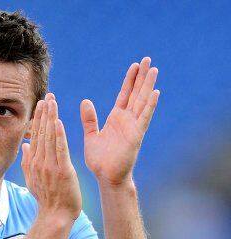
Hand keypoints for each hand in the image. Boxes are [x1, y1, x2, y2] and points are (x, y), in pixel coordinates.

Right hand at [21, 93, 81, 220]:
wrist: (55, 216)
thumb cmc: (47, 199)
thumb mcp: (33, 180)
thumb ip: (28, 163)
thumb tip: (25, 146)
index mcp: (33, 163)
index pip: (35, 136)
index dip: (38, 119)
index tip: (41, 105)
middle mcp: (40, 162)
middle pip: (41, 133)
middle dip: (44, 114)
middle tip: (48, 96)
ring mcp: (50, 166)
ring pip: (50, 138)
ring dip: (51, 119)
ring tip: (53, 103)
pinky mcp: (62, 171)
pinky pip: (60, 150)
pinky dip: (59, 136)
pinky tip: (59, 122)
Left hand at [81, 57, 159, 186]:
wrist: (106, 177)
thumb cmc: (100, 160)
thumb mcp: (91, 135)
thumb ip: (89, 119)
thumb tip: (85, 101)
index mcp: (116, 119)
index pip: (124, 94)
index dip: (129, 80)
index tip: (135, 65)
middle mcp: (127, 120)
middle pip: (136, 93)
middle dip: (142, 77)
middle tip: (148, 59)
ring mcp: (133, 127)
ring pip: (142, 101)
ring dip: (148, 85)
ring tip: (154, 69)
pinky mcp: (136, 136)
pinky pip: (143, 118)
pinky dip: (149, 105)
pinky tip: (155, 92)